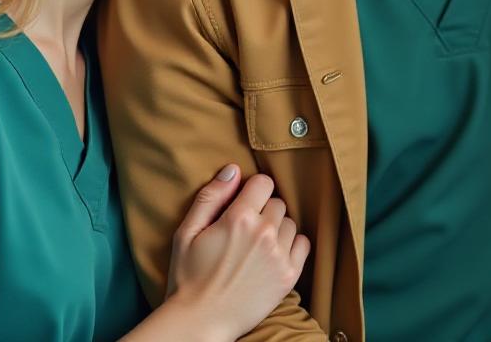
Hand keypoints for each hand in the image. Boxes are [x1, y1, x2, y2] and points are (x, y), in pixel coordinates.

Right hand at [161, 164, 310, 339]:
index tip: (242, 204)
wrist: (200, 321)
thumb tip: (233, 169)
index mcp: (238, 219)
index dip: (251, 191)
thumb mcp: (187, 233)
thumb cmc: (188, 277)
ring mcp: (279, 255)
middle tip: (243, 231)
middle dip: (262, 211)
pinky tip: (272, 255)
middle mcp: (263, 233)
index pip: (263, 183)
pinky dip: (291, 245)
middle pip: (277, 202)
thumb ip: (210, 197)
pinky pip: (303, 243)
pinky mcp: (289, 275)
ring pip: (290, 222)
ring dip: (276, 228)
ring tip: (255, 246)